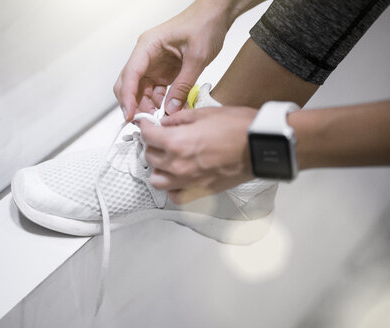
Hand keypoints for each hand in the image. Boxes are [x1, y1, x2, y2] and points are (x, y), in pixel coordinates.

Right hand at [113, 0, 230, 120]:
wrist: (215, 16)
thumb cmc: (204, 24)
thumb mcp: (197, 57)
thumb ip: (183, 85)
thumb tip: (170, 109)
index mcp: (148, 45)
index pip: (130, 74)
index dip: (128, 97)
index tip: (130, 115)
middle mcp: (146, 55)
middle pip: (129, 84)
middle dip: (133, 104)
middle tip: (143, 121)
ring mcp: (153, 65)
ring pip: (140, 91)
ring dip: (147, 106)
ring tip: (159, 118)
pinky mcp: (162, 72)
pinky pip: (154, 91)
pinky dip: (159, 103)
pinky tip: (168, 111)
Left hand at [140, 106, 255, 203]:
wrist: (260, 145)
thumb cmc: (239, 128)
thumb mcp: (205, 113)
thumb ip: (180, 119)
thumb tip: (167, 123)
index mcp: (177, 143)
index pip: (147, 136)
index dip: (145, 127)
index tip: (146, 125)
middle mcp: (179, 165)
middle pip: (149, 158)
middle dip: (151, 146)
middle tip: (159, 139)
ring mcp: (189, 181)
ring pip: (157, 180)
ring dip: (158, 169)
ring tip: (166, 159)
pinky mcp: (201, 191)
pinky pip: (176, 196)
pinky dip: (172, 189)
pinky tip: (177, 178)